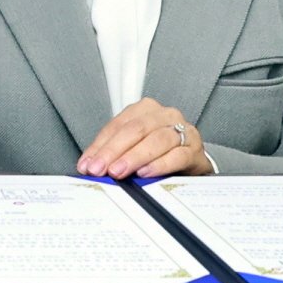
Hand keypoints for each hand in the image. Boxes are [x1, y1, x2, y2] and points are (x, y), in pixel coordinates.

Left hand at [78, 98, 209, 178]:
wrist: (192, 161)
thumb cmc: (159, 151)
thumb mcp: (133, 146)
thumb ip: (112, 153)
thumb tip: (88, 165)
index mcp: (145, 109)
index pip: (118, 125)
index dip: (100, 146)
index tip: (87, 164)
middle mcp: (165, 115)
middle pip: (136, 129)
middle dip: (114, 151)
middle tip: (100, 169)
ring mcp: (183, 131)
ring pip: (156, 140)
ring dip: (134, 157)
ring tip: (119, 171)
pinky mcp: (195, 150)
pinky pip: (177, 156)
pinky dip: (159, 165)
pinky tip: (145, 173)